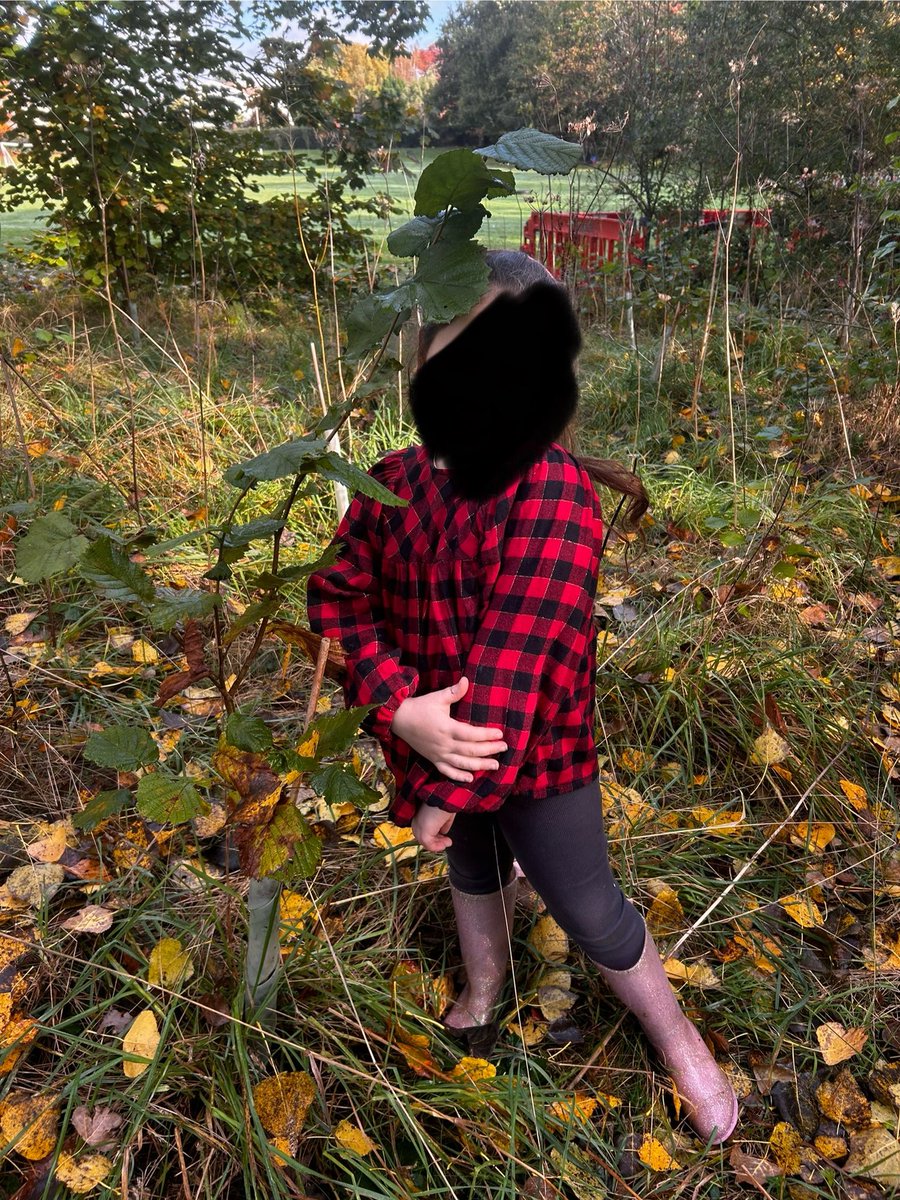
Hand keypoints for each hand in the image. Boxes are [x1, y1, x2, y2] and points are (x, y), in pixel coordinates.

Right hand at [390, 676, 506, 782]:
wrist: (399, 719)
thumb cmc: (420, 707)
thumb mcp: (437, 698)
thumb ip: (454, 692)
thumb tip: (466, 680)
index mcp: (446, 728)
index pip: (471, 734)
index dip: (487, 735)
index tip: (500, 734)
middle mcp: (444, 744)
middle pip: (471, 750)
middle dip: (489, 750)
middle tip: (504, 748)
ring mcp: (438, 754)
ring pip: (462, 763)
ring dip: (479, 765)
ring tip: (495, 765)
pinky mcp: (433, 759)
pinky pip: (446, 771)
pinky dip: (458, 776)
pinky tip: (470, 779)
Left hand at [411, 804, 455, 851]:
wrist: (445, 797)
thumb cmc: (445, 802)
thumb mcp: (444, 815)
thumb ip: (443, 825)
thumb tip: (444, 832)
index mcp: (420, 817)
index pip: (425, 831)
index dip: (436, 837)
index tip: (445, 838)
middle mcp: (417, 822)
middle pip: (425, 838)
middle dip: (437, 841)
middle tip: (447, 841)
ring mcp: (418, 827)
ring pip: (426, 842)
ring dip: (438, 845)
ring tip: (448, 842)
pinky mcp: (423, 832)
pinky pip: (429, 845)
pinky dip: (437, 847)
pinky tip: (444, 845)